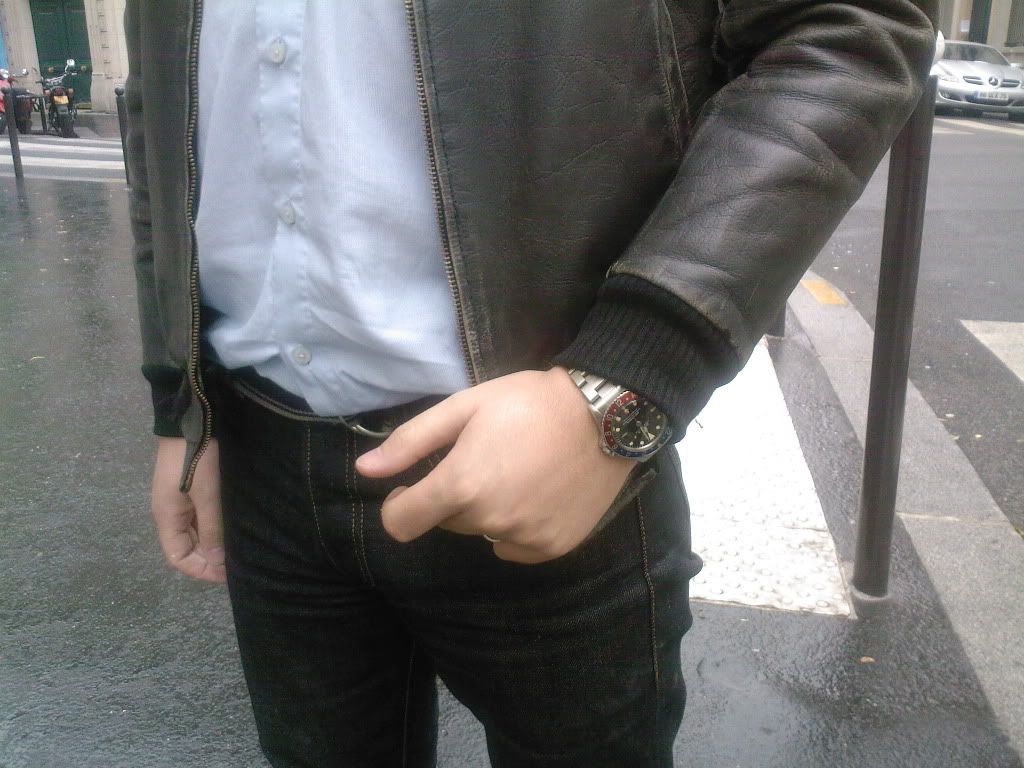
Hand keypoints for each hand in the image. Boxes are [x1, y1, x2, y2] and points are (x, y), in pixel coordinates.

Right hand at [150, 437, 225, 582]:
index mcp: (167, 517)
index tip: (228, 574)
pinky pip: (199, 517)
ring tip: (238, 548)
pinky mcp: (190, 488)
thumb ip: (210, 529)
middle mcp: (170, 513)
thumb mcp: (207, 495)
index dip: (201, 570)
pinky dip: (213, 527)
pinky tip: (231, 527)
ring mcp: (179, 500)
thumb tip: (215, 561)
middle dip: (209, 559)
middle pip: (186, 547)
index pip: (178, 558)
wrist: (192, 418)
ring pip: (194, 533)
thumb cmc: (197, 459)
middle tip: (239, 562)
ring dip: (212, 544)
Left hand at [355, 367, 636, 563]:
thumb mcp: (464, 407)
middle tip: (485, 459)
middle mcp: (489, 521)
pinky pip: (515, 546)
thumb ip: (411, 441)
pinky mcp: (553, 547)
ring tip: (518, 471)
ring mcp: (524, 538)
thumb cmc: (527, 402)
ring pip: (483, 532)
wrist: (603, 413)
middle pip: (448, 522)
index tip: (414, 486)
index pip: (401, 523)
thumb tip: (365, 470)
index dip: (400, 504)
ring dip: (488, 510)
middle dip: (455, 497)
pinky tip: (538, 493)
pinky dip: (518, 527)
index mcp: (461, 486)